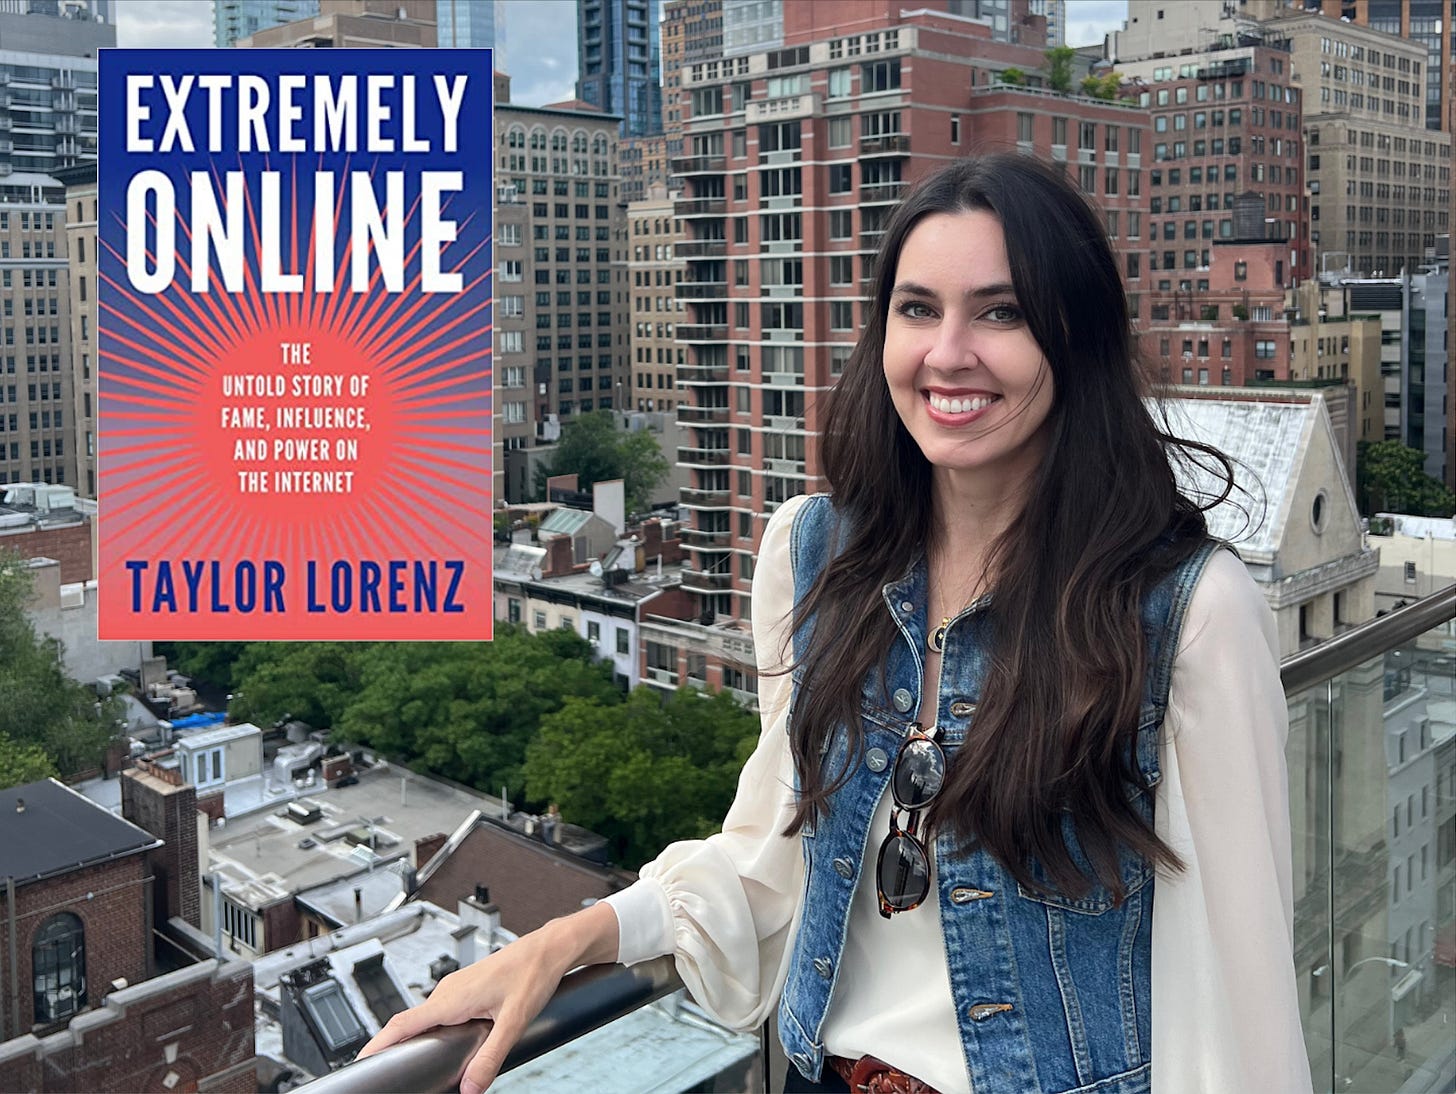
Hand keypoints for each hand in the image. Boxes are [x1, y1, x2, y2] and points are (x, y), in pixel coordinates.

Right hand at [356, 901, 618, 1092]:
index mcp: (451, 998)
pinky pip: (439, 1012)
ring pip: (425, 1018)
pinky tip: (442, 1042)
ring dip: (415, 1038)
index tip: (360, 1062)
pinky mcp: (465, 989)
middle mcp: (447, 991)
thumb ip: (490, 1057)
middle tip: (386, 1072)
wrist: (548, 949)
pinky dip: (431, 1029)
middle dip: (394, 1047)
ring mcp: (455, 988)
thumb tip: (470, 1087)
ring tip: (409, 1062)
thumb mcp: (513, 1022)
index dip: (377, 1044)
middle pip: (408, 1024)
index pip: (401, 1024)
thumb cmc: (533, 974)